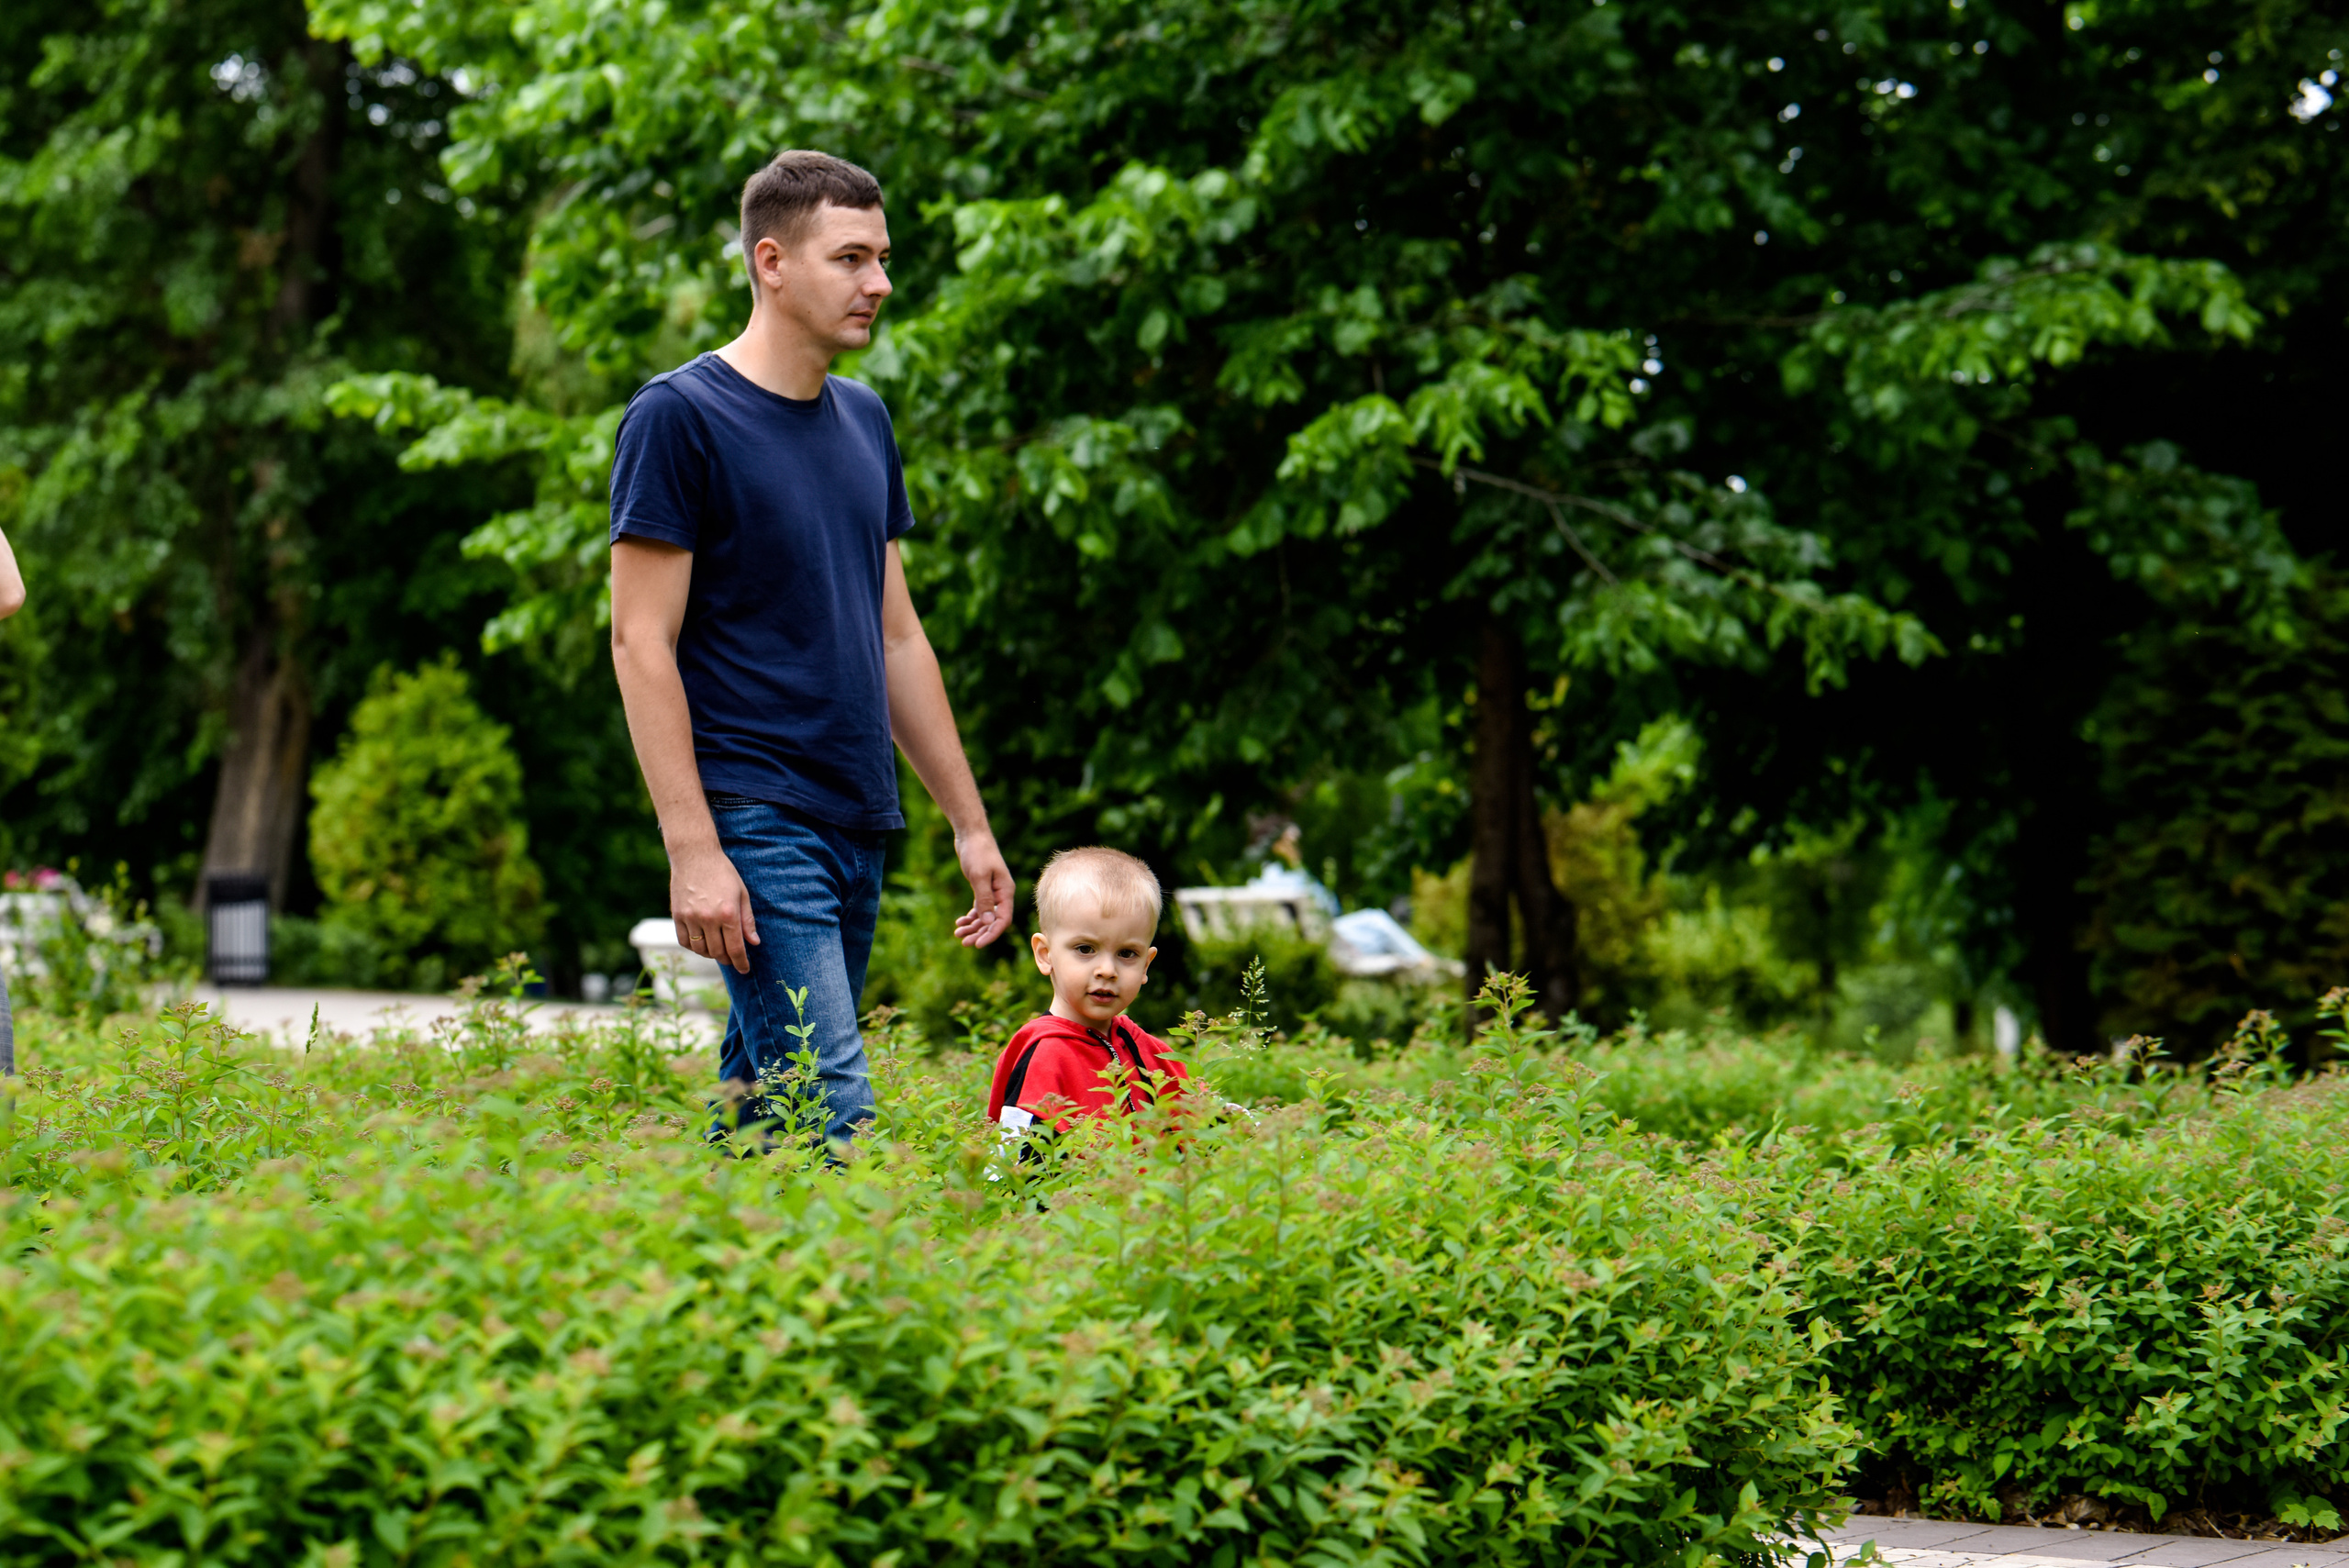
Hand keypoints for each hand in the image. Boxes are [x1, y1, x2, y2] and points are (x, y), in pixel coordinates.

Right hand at [670, 840, 758, 972]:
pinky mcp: (677, 915)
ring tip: (718, 950)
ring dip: (711, 955)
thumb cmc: (723, 872)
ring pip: (700, 950)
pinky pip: (684, 941)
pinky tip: (702, 943)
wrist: (695, 855)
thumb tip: (753, 943)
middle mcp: (708, 918)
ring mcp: (690, 917)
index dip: (741, 963)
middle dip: (727, 960)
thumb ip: (747, 920)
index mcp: (728, 913)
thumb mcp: (742, 894)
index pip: (735, 948)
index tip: (745, 970)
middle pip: (718, 952)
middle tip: (732, 960)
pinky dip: (694, 947)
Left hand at [953, 830, 1014, 947]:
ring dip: (973, 927)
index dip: (992, 934)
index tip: (978, 945)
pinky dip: (970, 916)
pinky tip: (960, 923)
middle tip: (963, 942)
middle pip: (993, 921)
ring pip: (985, 916)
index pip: (1003, 919)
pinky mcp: (982, 887)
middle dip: (980, 933)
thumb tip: (989, 921)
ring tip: (958, 934)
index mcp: (1005, 891)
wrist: (971, 834)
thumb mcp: (978, 876)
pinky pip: (979, 908)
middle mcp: (1001, 893)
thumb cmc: (977, 852)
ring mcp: (992, 891)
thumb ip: (984, 899)